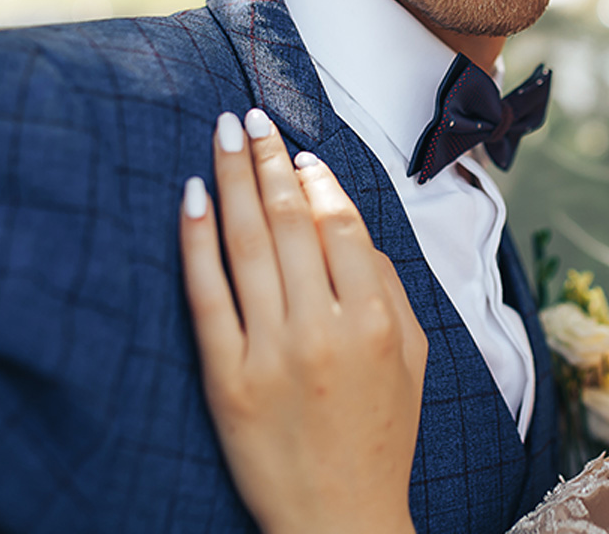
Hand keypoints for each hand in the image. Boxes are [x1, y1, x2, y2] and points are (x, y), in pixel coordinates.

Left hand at [180, 109, 425, 533]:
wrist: (337, 521)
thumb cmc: (381, 437)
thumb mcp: (416, 361)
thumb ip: (393, 288)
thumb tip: (351, 222)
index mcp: (376, 322)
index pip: (341, 226)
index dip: (318, 180)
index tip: (298, 151)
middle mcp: (324, 330)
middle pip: (289, 221)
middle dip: (270, 159)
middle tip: (251, 116)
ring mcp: (270, 353)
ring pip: (246, 244)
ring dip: (234, 178)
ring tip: (224, 133)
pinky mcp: (224, 379)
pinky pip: (206, 293)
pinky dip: (197, 239)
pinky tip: (193, 195)